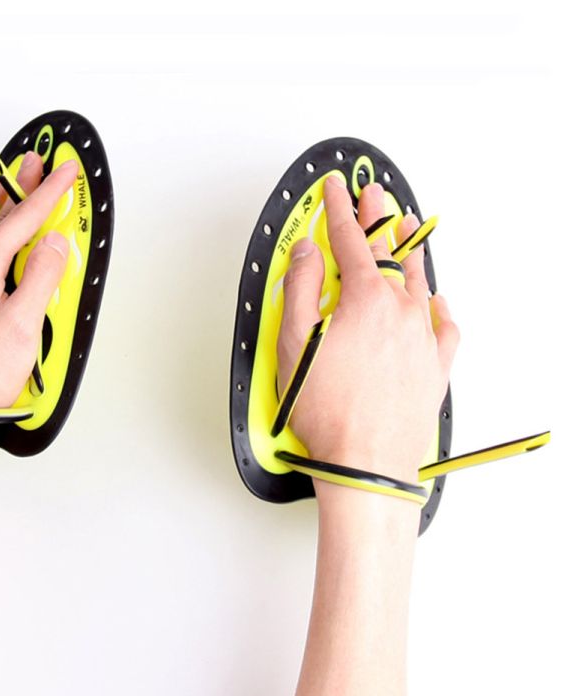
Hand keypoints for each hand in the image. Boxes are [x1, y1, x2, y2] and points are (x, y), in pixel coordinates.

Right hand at [276, 175, 458, 485]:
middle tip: (374, 195)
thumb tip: (307, 253)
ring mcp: (422, 339)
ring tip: (406, 228)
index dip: (338, 211)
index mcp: (365, 300)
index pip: (349, 241)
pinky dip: (438, 306)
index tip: (335, 191)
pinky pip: (444, 326)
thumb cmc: (328, 410)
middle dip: (378, 218)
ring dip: (408, 250)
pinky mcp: (434, 367)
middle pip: (389, 252)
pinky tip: (436, 300)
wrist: (367, 462)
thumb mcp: (293, 342)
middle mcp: (401, 312)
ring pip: (418, 281)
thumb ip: (298, 288)